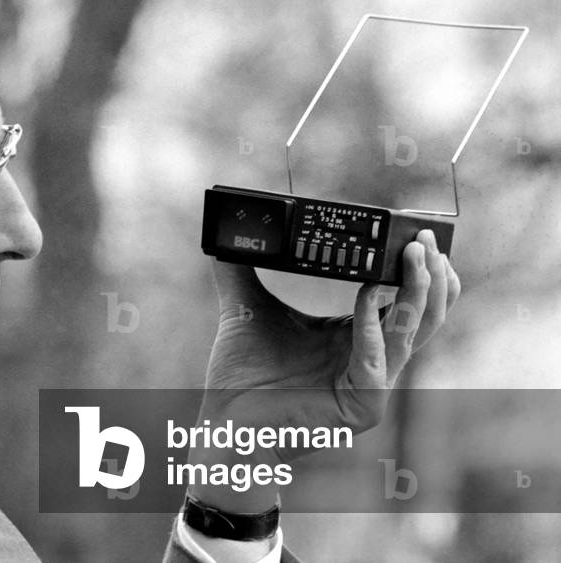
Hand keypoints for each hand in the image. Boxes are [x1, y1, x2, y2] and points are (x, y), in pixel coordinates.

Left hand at [189, 229, 459, 511]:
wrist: (224, 422)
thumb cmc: (241, 376)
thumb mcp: (246, 309)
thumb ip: (241, 272)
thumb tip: (231, 233)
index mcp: (356, 337)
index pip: (405, 301)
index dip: (419, 270)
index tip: (417, 234)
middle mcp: (372, 360)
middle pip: (425, 315)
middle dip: (431, 274)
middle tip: (424, 239)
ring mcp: (371, 386)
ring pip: (413, 334)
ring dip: (417, 292)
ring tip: (413, 255)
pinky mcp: (362, 407)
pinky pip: (376, 359)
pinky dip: (372, 323)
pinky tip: (366, 293)